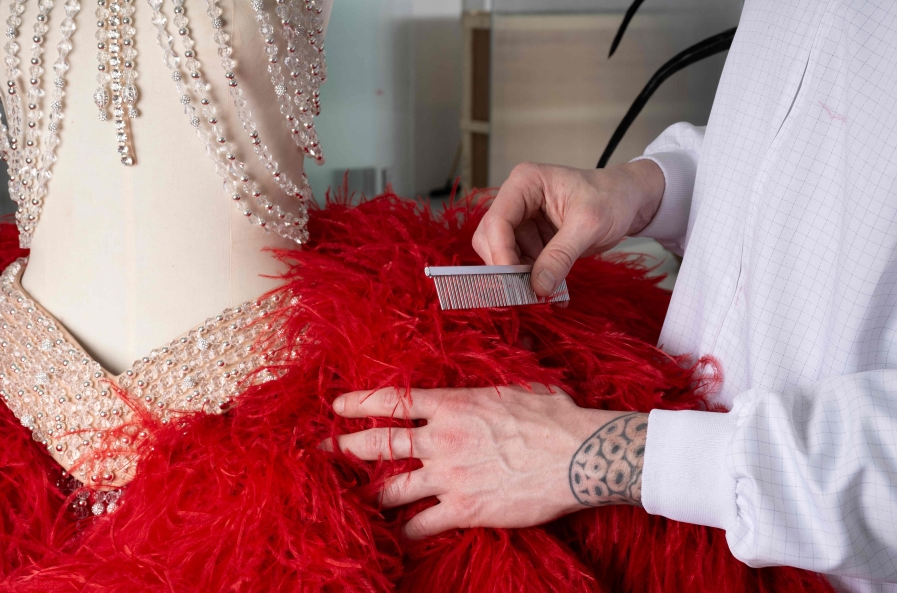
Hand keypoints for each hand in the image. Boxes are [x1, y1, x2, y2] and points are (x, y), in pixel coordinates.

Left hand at [326, 385, 646, 539]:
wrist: (578, 454)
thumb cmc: (554, 415)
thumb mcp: (519, 386)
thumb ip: (495, 382)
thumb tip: (503, 363)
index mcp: (452, 404)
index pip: (393, 401)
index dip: (359, 404)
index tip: (335, 406)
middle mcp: (442, 439)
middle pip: (380, 443)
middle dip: (344, 448)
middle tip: (319, 452)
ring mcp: (449, 476)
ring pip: (393, 487)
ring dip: (373, 494)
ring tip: (357, 499)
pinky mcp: (464, 509)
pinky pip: (422, 523)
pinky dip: (406, 530)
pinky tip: (397, 534)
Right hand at [472, 161, 664, 295]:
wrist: (630, 201)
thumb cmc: (613, 198)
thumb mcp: (590, 225)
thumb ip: (561, 255)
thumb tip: (538, 287)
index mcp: (525, 183)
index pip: (497, 221)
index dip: (500, 253)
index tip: (514, 282)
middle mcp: (516, 200)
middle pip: (490, 238)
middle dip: (507, 266)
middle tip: (527, 291)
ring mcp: (522, 220)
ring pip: (502, 255)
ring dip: (519, 277)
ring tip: (546, 292)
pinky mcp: (531, 239)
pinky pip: (520, 264)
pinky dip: (532, 280)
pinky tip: (552, 290)